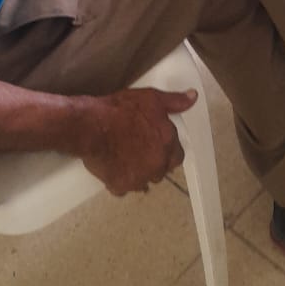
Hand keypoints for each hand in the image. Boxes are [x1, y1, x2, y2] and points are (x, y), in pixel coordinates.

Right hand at [76, 86, 197, 196]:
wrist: (91, 127)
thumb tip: (193, 97)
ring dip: (138, 172)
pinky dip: (119, 180)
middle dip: (153, 162)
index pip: (177, 156)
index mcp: (167, 144)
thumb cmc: (120, 110)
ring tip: (124, 157)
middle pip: (161, 170)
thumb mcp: (151, 98)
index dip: (167, 150)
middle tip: (138, 148)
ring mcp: (138, 178)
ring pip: (143, 180)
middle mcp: (156, 165)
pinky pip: (123, 188)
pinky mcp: (120, 186)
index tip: (156, 144)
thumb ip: (174, 101)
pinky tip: (112, 167)